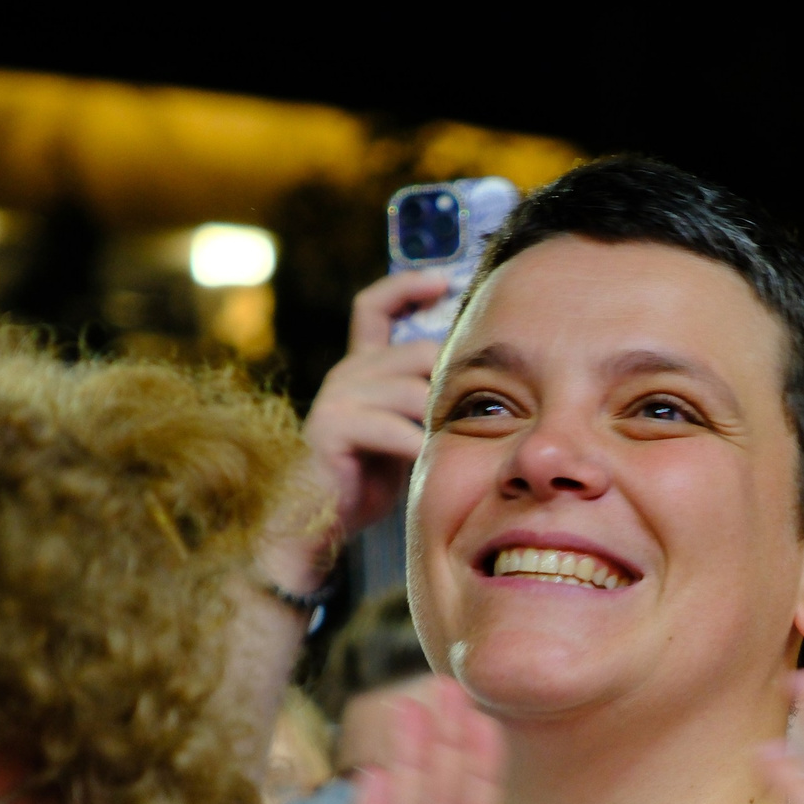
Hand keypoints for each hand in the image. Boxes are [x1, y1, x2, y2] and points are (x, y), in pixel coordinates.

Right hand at [277, 272, 453, 589]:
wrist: (322, 524)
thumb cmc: (368, 481)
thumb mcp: (403, 429)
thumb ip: (424, 399)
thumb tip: (481, 383)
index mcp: (361, 367)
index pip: (375, 306)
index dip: (406, 285)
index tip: (444, 279)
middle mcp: (346, 372)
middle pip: (417, 353)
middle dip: (451, 384)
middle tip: (475, 417)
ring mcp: (337, 397)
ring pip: (412, 390)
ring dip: (439, 421)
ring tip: (455, 446)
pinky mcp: (332, 427)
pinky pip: (393, 427)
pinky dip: (418, 447)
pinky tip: (428, 464)